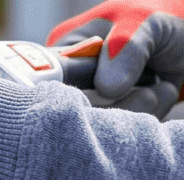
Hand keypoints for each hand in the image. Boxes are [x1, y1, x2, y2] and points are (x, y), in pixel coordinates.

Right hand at [48, 0, 183, 116]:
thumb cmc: (163, 13)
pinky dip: (150, 115)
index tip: (108, 91)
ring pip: (102, 127)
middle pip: (75, 114)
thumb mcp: (142, 21)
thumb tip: (107, 89)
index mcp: (64, 53)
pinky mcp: (119, 113)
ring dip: (140, 110)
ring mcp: (97, 99)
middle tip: (149, 93)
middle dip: (117, 107)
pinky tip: (164, 92)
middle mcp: (74, 80)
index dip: (71, 97)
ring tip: (163, 87)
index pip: (49, 87)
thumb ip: (124, 47)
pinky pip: (123, 131)